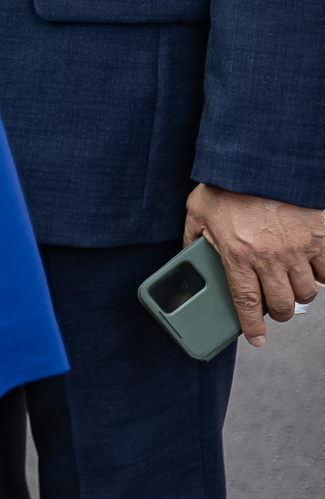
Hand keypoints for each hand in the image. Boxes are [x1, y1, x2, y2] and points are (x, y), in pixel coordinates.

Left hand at [184, 184, 324, 346]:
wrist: (261, 159)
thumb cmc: (228, 182)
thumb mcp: (198, 210)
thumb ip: (192, 237)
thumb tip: (187, 256)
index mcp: (237, 254)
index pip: (246, 303)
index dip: (252, 328)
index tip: (256, 339)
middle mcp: (269, 257)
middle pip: (282, 305)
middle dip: (279, 312)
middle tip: (275, 307)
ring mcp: (298, 248)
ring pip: (306, 292)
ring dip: (298, 294)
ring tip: (290, 285)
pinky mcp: (320, 237)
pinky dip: (322, 274)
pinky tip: (311, 268)